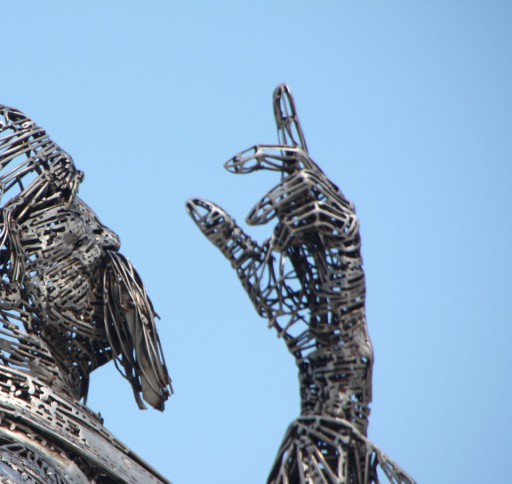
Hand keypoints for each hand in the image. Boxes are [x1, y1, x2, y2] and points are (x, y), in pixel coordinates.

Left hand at [187, 85, 363, 353]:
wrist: (316, 337)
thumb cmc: (287, 301)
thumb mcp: (246, 260)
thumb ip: (223, 231)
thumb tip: (191, 201)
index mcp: (299, 206)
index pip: (291, 156)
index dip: (288, 118)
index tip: (278, 88)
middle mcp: (323, 203)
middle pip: (297, 157)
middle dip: (264, 156)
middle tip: (230, 166)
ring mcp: (339, 217)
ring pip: (304, 181)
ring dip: (273, 199)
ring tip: (253, 223)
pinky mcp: (349, 235)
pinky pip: (316, 211)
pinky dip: (290, 227)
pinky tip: (280, 250)